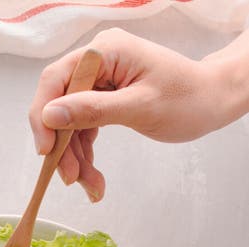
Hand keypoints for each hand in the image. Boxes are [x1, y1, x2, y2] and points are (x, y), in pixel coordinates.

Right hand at [29, 28, 219, 201]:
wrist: (211, 102)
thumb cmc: (186, 99)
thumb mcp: (139, 107)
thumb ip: (93, 110)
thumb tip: (50, 115)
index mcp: (105, 52)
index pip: (56, 79)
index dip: (44, 116)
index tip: (46, 151)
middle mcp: (97, 63)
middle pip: (60, 106)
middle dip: (64, 147)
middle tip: (71, 179)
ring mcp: (99, 82)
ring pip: (70, 125)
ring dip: (75, 159)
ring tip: (91, 187)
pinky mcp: (103, 100)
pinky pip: (83, 131)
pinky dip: (85, 157)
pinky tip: (93, 178)